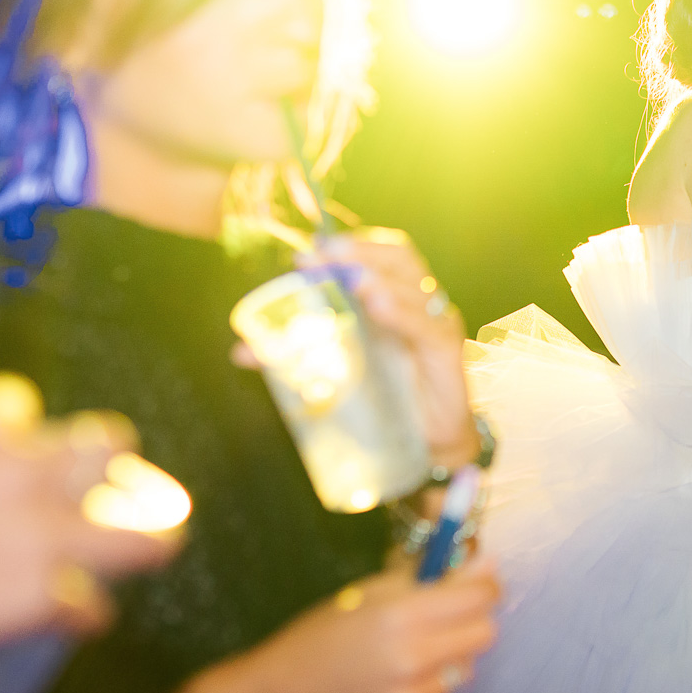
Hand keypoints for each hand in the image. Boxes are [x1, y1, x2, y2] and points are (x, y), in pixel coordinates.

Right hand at [0, 376, 186, 692]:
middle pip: (107, 446)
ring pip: (143, 529)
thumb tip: (5, 450)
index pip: (28, 407)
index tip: (16, 461)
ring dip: (149, 538)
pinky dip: (81, 616)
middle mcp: (19, 463)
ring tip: (156, 543)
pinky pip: (93, 606)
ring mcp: (40, 530)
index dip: (25, 438)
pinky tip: (69, 619)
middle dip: (105, 468)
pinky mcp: (42, 594)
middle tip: (109, 489)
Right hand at [216, 562, 499, 692]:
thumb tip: (484, 566)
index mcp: (400, 617)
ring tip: (404, 661)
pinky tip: (390, 692)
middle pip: (484, 635)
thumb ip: (425, 579)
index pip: (480, 597)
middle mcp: (411, 662)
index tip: (475, 586)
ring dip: (445, 662)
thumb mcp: (363, 595)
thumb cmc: (315, 639)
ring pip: (463, 673)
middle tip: (441, 622)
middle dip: (470, 622)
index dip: (483, 586)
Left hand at [299, 228, 480, 470]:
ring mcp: (437, 326)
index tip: (312, 251)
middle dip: (361, 253)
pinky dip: (403, 313)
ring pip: (415, 287)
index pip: (384, 254)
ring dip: (379, 278)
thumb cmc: (387, 401)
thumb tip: (243, 351)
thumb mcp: (341, 369)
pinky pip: (428, 327)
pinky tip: (379, 307)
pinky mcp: (448, 354)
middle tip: (325, 257)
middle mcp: (422, 305)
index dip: (352, 245)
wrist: (429, 447)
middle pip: (401, 259)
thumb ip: (297, 355)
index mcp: (398, 299)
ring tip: (351, 280)